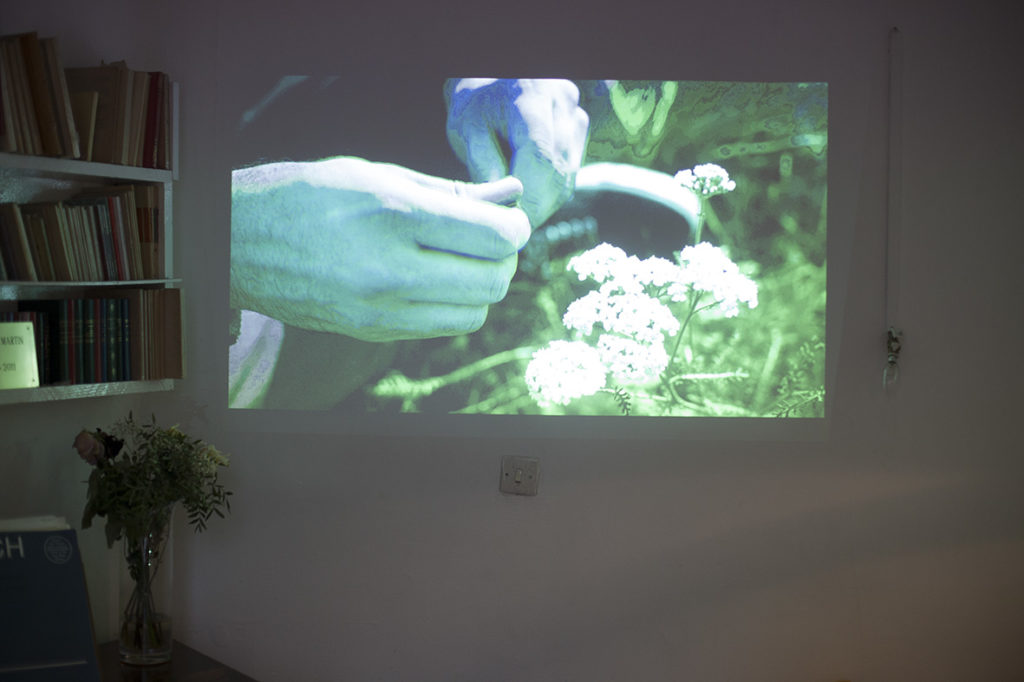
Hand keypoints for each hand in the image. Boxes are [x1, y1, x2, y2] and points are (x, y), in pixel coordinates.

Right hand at [231, 157, 530, 341]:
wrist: (241, 243)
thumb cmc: (311, 195)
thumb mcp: (380, 175)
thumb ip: (453, 191)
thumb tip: (512, 197)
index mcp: (394, 214)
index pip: (496, 238)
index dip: (514, 230)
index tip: (505, 221)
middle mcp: (391, 268)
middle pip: (494, 281)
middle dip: (504, 259)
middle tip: (486, 240)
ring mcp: (380, 309)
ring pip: (476, 313)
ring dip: (482, 288)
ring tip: (459, 261)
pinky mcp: (373, 333)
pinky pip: (444, 328)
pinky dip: (454, 306)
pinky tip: (433, 280)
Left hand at [446, 79, 588, 227]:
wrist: (492, 80)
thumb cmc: (474, 104)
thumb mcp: (465, 129)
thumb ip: (482, 164)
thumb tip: (501, 207)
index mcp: (531, 96)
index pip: (541, 159)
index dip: (528, 199)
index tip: (510, 223)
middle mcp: (562, 102)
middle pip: (559, 172)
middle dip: (536, 206)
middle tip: (512, 225)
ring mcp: (575, 115)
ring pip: (568, 177)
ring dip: (544, 201)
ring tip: (517, 208)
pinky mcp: (579, 129)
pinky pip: (570, 173)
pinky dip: (550, 191)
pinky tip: (529, 193)